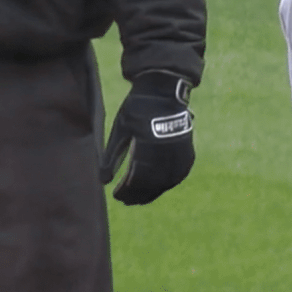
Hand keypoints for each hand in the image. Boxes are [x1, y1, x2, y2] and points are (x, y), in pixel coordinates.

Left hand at [100, 70, 195, 204]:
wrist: (163, 90)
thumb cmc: (137, 109)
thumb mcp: (121, 130)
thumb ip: (113, 156)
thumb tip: (104, 180)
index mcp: (147, 147)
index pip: (137, 179)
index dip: (127, 190)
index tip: (117, 196)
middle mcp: (166, 153)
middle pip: (152, 184)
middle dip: (139, 194)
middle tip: (127, 201)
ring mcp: (179, 152)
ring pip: (168, 181)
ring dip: (154, 191)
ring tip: (142, 198)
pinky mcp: (187, 149)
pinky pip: (180, 173)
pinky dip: (169, 182)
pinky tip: (161, 186)